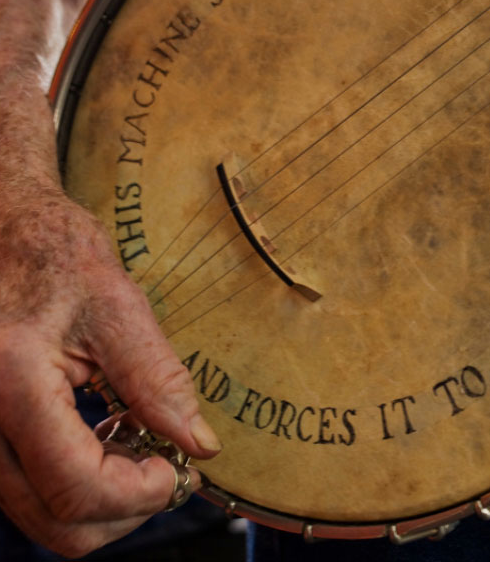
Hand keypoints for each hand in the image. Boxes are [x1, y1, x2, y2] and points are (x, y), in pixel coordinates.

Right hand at [0, 187, 220, 556]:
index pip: (77, 486)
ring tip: (140, 450)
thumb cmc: (60, 259)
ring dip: (103, 500)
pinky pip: (29, 494)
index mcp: (11, 384)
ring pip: (41, 517)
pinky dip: (76, 487)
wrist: (11, 239)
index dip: (140, 493)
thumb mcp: (119, 308)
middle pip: (56, 522)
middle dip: (125, 509)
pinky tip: (106, 442)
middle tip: (168, 469)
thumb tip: (199, 443)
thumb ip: (159, 381)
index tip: (179, 468)